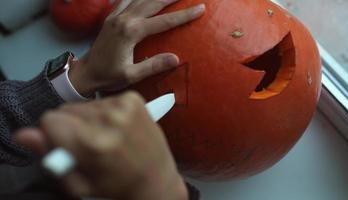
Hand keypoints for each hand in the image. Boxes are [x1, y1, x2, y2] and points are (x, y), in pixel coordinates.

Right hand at [16, 92, 186, 199]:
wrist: (156, 181)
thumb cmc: (117, 187)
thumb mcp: (79, 183)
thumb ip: (51, 155)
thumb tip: (25, 134)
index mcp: (93, 143)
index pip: (49, 119)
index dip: (53, 134)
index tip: (67, 146)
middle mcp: (110, 119)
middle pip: (67, 109)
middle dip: (71, 126)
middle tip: (91, 146)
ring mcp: (125, 106)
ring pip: (85, 105)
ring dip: (89, 120)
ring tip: (108, 139)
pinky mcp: (134, 99)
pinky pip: (104, 100)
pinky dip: (106, 113)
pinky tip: (118, 129)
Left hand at [69, 0, 204, 95]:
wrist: (86, 72)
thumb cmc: (108, 76)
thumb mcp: (132, 75)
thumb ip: (153, 66)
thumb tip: (176, 58)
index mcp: (131, 32)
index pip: (164, 21)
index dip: (184, 15)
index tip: (200, 8)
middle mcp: (124, 20)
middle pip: (153, 2)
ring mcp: (116, 16)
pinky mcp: (111, 18)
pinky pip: (126, 0)